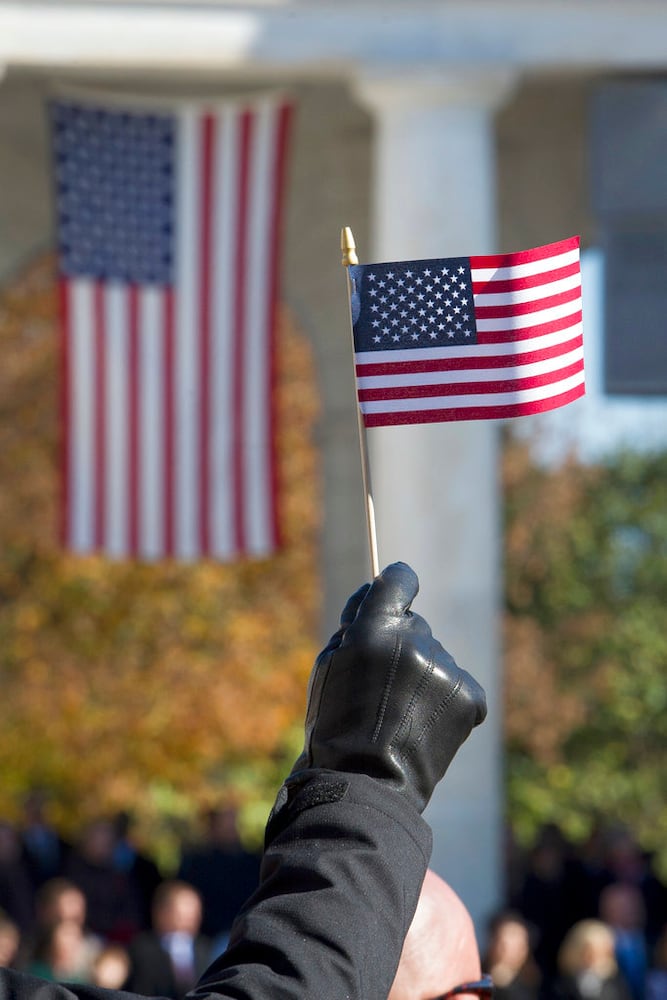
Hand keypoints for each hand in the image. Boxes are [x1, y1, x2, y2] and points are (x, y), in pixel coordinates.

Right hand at [292, 561, 486, 812]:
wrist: (366, 784)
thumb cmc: (336, 725)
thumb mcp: (329, 665)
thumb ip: (357, 624)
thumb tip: (379, 587)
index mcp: (374, 630)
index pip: (399, 579)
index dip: (397, 584)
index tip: (398, 589)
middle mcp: (414, 642)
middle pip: (416, 626)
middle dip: (403, 646)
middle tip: (384, 688)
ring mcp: (446, 670)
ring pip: (437, 658)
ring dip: (424, 676)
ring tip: (402, 716)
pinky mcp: (471, 697)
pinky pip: (459, 684)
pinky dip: (447, 700)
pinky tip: (426, 725)